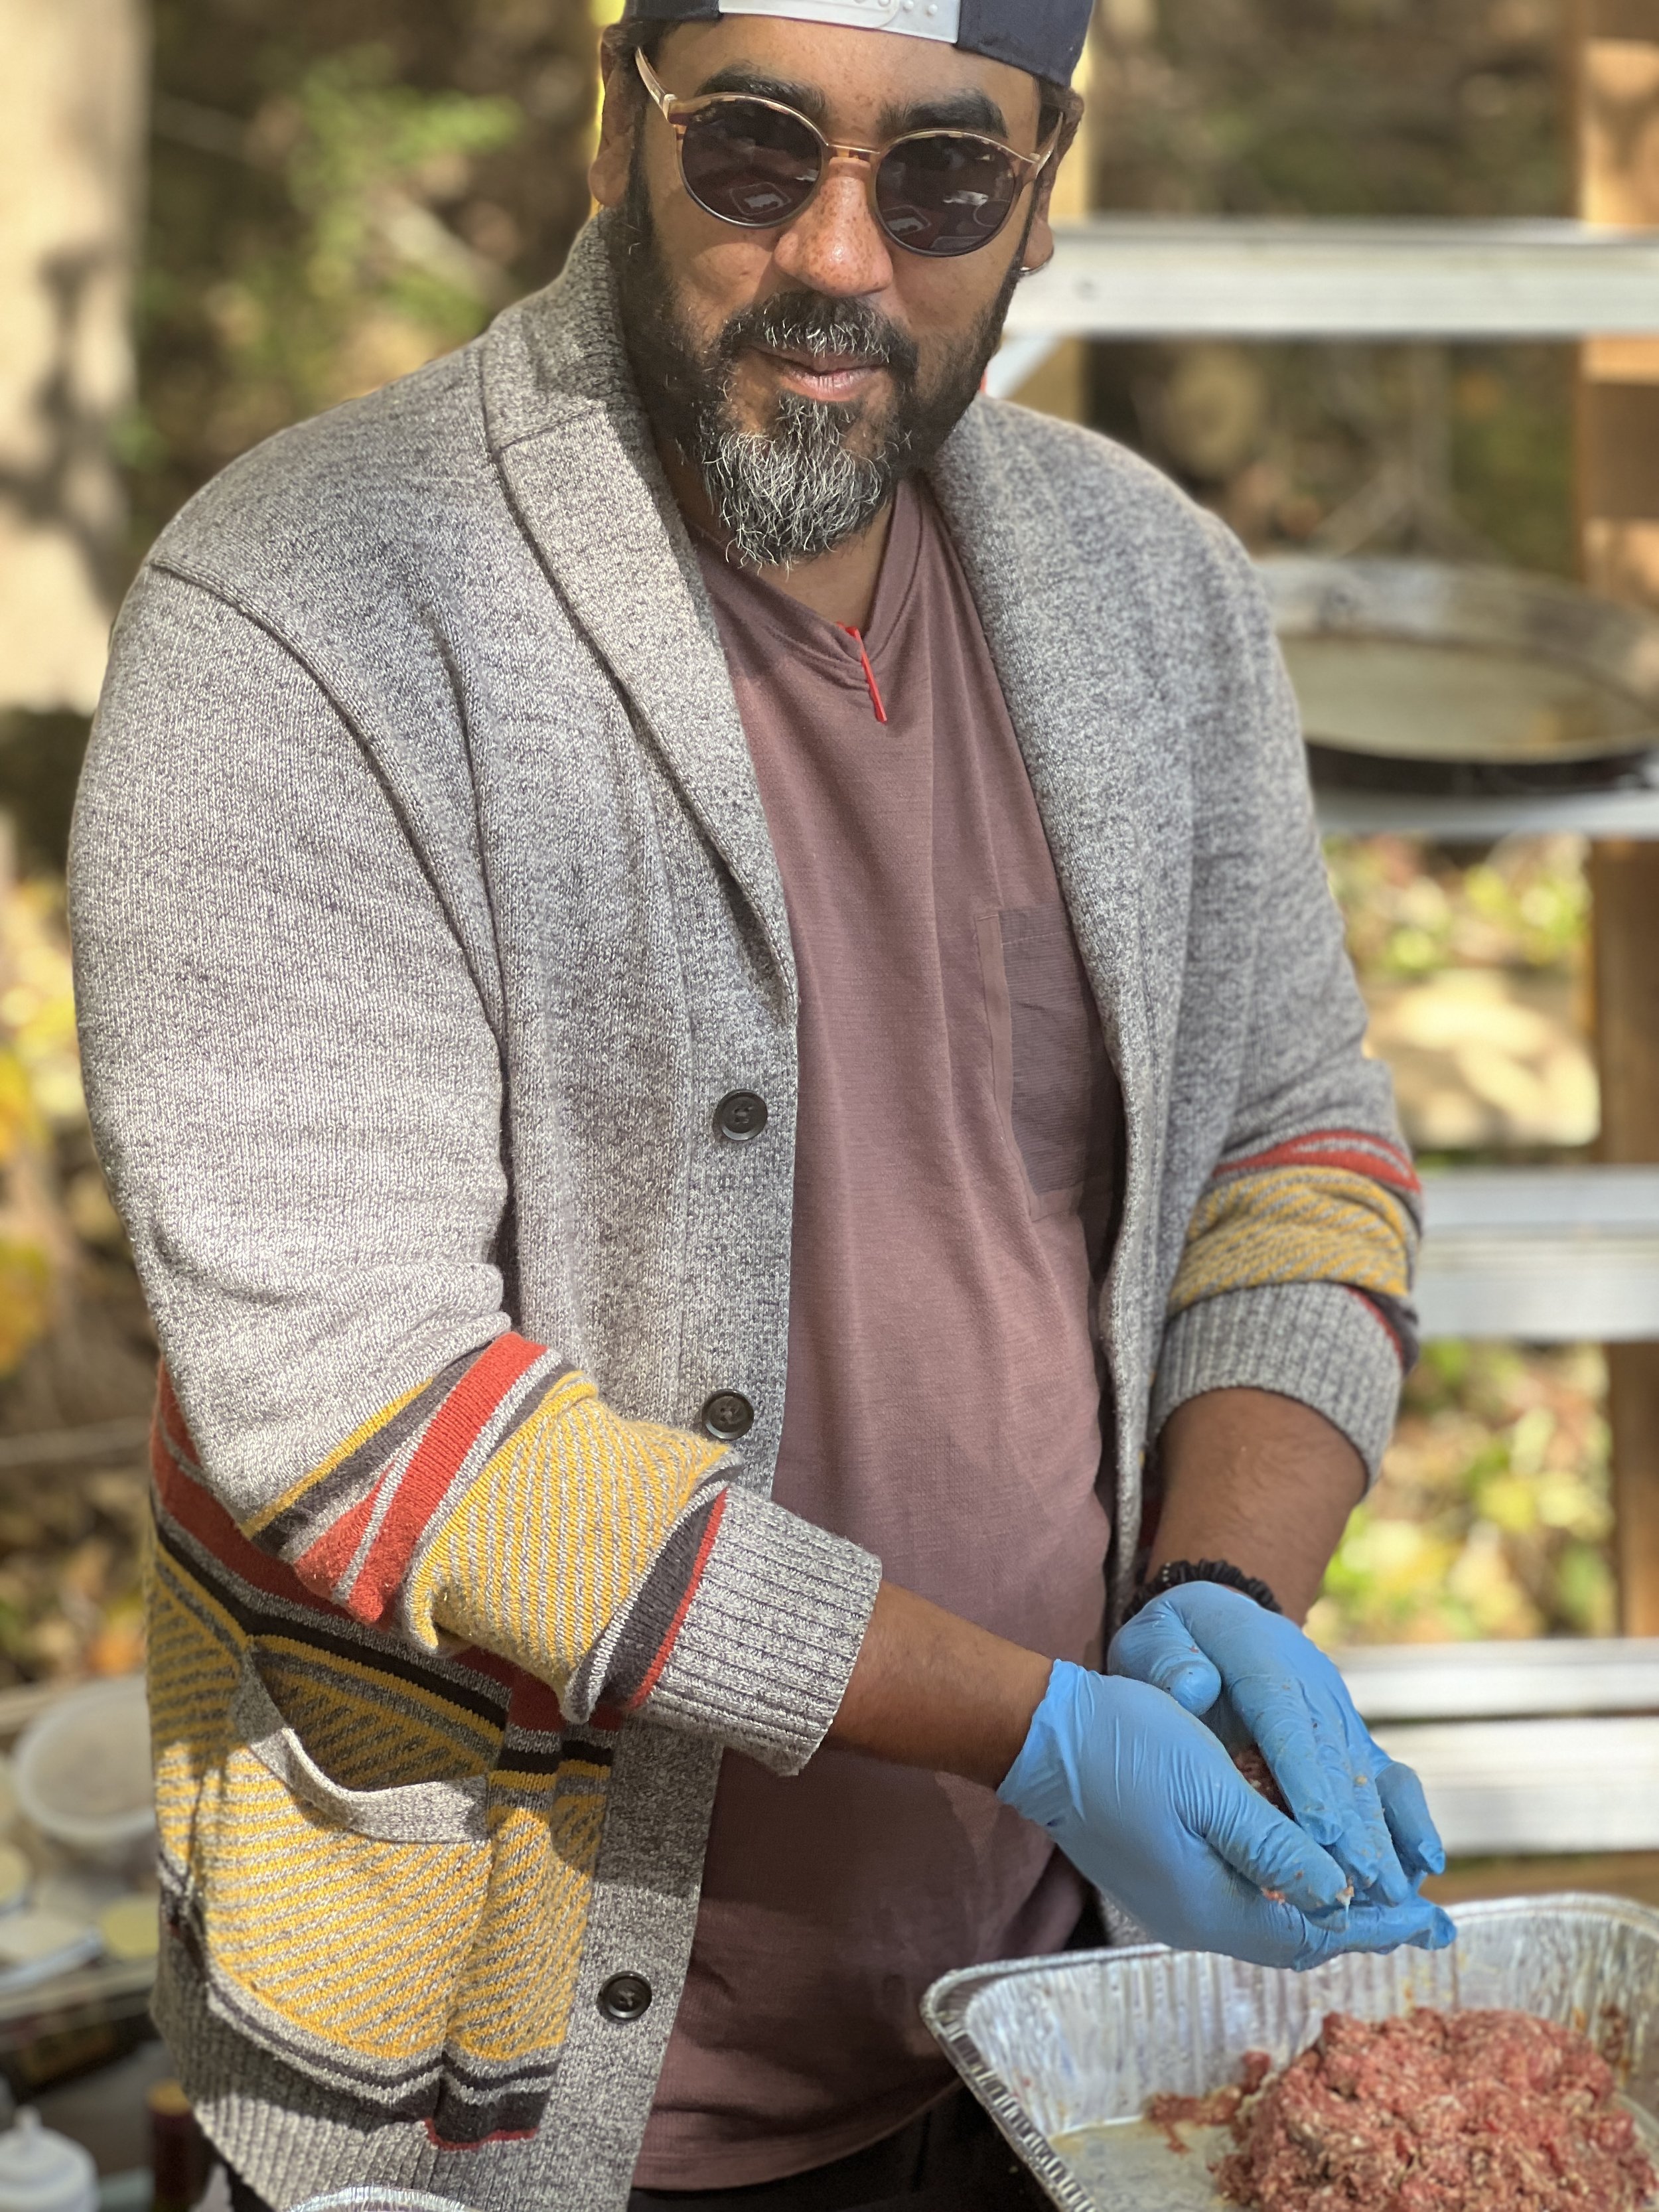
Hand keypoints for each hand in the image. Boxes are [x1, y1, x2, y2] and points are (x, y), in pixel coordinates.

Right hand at [998, 1662, 1454, 1969]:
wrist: (1042, 1736)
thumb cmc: (1127, 1747)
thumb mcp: (1211, 1790)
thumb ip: (1276, 1848)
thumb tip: (1344, 1895)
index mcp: (1211, 1906)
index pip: (1314, 1934)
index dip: (1379, 1927)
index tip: (1435, 1921)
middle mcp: (1194, 1916)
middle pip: (1294, 1936)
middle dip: (1360, 1922)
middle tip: (1420, 1914)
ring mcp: (1173, 1897)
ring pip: (1268, 1917)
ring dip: (1323, 1903)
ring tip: (1375, 1889)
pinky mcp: (1161, 1871)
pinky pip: (1240, 1893)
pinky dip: (1284, 1883)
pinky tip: (1302, 1861)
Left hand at [1109, 1583, 1445, 1905]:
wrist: (1214, 1621)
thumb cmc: (1173, 1643)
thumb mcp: (1154, 1639)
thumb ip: (1166, 1661)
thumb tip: (1193, 1687)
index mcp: (1257, 1650)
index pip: (1283, 1714)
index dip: (1305, 1771)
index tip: (1320, 1827)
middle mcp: (1309, 1679)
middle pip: (1333, 1752)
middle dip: (1352, 1822)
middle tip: (1364, 1882)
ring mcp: (1334, 1708)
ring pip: (1362, 1771)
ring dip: (1380, 1833)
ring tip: (1392, 1893)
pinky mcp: (1349, 1734)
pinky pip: (1382, 1776)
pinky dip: (1405, 1818)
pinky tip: (1423, 1863)